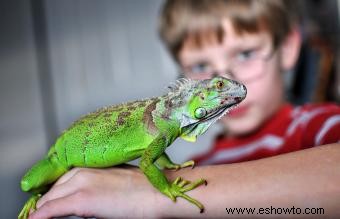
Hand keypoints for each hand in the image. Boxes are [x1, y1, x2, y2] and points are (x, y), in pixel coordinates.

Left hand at [29, 166, 159, 218]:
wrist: (156, 192)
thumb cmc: (144, 188)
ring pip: (50, 198)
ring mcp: (80, 184)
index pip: (63, 180)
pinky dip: (40, 215)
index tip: (51, 202)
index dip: (55, 193)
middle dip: (47, 201)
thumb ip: (99, 184)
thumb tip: (93, 195)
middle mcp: (82, 172)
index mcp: (91, 166)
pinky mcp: (81, 199)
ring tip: (37, 217)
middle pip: (54, 189)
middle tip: (42, 213)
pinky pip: (52, 209)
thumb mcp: (117, 180)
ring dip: (43, 208)